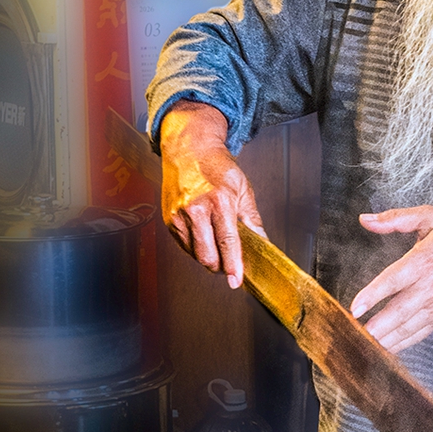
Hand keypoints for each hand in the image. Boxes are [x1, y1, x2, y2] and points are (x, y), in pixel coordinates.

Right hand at [159, 103, 266, 289]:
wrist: (188, 150)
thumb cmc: (216, 167)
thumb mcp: (242, 189)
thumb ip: (252, 220)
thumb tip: (263, 243)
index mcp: (219, 201)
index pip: (228, 242)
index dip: (233, 265)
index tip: (237, 281)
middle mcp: (196, 209)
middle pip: (207, 255)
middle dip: (221, 266)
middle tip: (231, 264)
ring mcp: (179, 216)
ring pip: (195, 254)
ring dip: (209, 258)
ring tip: (218, 245)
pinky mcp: (169, 220)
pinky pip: (185, 246)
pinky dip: (197, 248)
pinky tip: (205, 236)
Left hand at [352, 206, 432, 351]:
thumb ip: (397, 219)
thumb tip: (367, 219)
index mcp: (425, 260)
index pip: (395, 280)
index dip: (373, 294)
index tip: (355, 307)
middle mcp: (430, 287)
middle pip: (399, 311)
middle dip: (376, 327)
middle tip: (355, 336)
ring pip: (407, 328)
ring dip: (384, 340)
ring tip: (363, 347)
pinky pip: (418, 335)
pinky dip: (400, 344)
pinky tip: (384, 350)